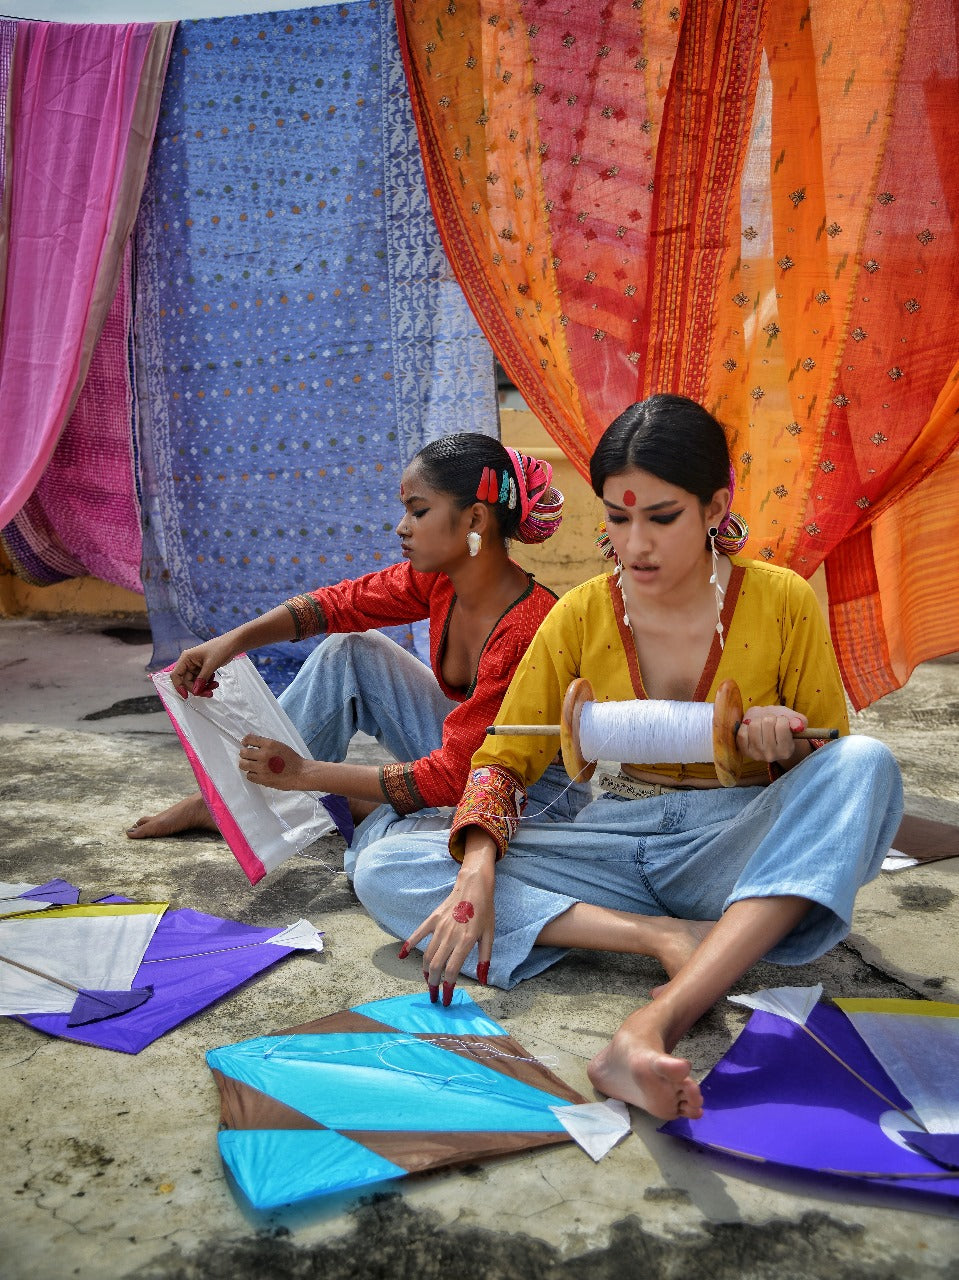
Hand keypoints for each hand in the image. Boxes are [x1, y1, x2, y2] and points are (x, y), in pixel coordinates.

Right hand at [170, 636, 236, 698]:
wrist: (232, 645)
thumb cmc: (220, 648)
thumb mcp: (210, 664)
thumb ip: (202, 679)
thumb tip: (196, 691)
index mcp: (186, 658)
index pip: (176, 675)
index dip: (179, 686)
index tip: (186, 696)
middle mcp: (189, 663)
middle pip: (187, 682)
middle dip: (197, 688)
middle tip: (208, 693)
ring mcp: (196, 667)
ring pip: (195, 683)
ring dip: (204, 687)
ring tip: (214, 686)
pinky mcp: (203, 670)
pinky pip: (202, 681)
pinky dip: (207, 684)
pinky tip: (214, 682)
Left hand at [239, 736, 309, 790]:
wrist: (300, 773)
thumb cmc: (292, 759)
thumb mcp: (279, 745)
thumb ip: (266, 744)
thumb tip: (252, 743)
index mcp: (269, 744)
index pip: (249, 739)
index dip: (245, 741)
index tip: (245, 744)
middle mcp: (264, 755)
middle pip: (243, 753)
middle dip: (245, 754)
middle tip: (249, 756)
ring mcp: (262, 768)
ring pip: (243, 765)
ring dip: (246, 764)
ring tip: (252, 765)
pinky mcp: (262, 779)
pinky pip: (249, 776)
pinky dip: (252, 774)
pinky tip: (258, 773)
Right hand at [400, 851, 495, 1003]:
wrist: (473, 887)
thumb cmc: (484, 911)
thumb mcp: (489, 935)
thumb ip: (485, 959)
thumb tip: (483, 980)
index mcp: (466, 941)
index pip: (452, 970)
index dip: (448, 987)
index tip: (446, 999)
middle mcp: (450, 936)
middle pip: (436, 966)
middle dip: (434, 984)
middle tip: (434, 996)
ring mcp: (439, 927)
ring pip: (427, 954)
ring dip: (426, 971)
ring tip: (429, 982)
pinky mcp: (433, 919)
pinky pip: (418, 934)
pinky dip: (409, 946)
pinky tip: (402, 956)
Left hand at [736, 705, 807, 764]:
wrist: (768, 735)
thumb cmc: (781, 726)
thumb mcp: (793, 720)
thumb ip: (799, 721)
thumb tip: (796, 724)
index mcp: (786, 750)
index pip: (782, 725)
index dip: (781, 718)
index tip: (781, 722)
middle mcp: (771, 756)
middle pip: (767, 722)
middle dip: (769, 717)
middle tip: (771, 722)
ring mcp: (756, 754)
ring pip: (754, 726)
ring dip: (758, 720)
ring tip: (762, 724)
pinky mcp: (744, 751)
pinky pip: (742, 733)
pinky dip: (746, 726)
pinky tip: (751, 729)